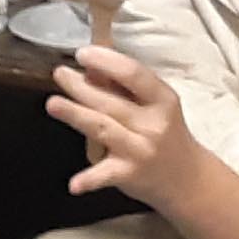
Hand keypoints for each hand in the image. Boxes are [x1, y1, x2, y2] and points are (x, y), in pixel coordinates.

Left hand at [47, 42, 200, 208]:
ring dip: (77, 116)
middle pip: (111, 101)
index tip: (83, 53)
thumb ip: (126, 87)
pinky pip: (106, 175)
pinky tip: (73, 185)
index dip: (107, 61)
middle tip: (59, 73)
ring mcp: (140, 150)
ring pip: (103, 129)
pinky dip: (90, 180)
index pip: (134, 74)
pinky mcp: (129, 175)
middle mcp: (153, 124)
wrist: (186, 178)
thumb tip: (90, 65)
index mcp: (162, 99)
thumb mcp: (155, 105)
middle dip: (82, 86)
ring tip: (52, 104)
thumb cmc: (164, 133)